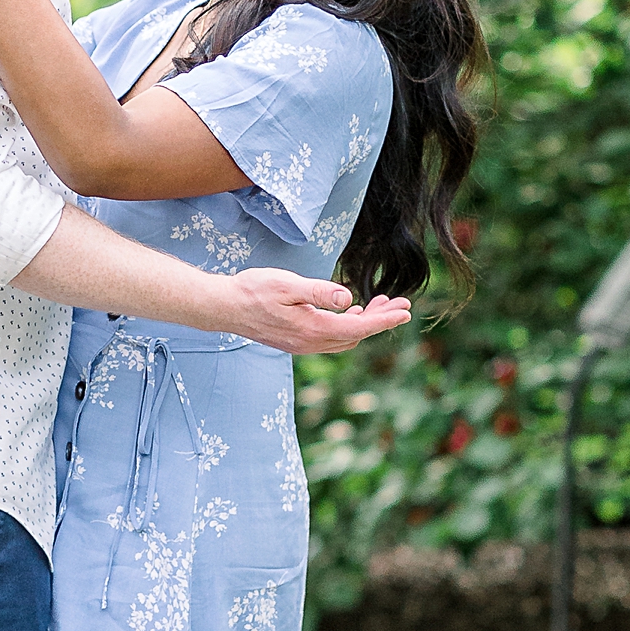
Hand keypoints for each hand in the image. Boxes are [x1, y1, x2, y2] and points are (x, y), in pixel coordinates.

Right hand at [224, 269, 411, 355]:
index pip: (359, 326)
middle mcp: (311, 343)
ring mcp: (304, 345)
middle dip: (380, 320)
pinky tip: (350, 310)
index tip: (406, 310)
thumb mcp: (288, 285)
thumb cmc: (253, 291)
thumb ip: (320, 292)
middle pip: (357, 334)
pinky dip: (348, 326)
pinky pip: (332, 338)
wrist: (224, 308)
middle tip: (399, 303)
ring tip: (380, 304)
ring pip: (346, 337)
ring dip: (365, 322)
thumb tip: (349, 299)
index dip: (385, 319)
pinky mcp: (297, 341)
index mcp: (313, 329)